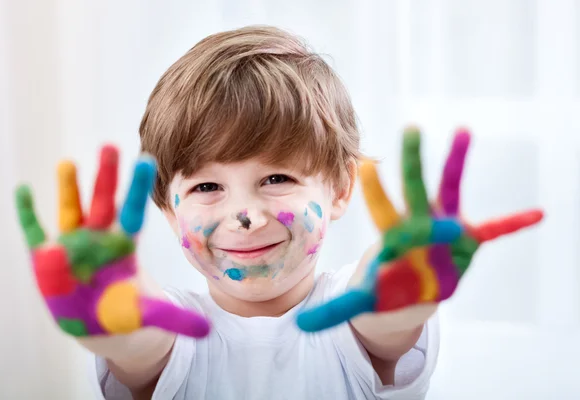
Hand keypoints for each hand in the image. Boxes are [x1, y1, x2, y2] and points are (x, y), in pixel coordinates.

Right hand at [15, 145, 209, 337]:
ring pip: (71, 211)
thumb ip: (175, 319)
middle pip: (103, 202)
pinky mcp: (46, 258)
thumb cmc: (125, 312)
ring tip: (68, 163)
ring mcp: (71, 245)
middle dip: (106, 177)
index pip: (132, 212)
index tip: (146, 159)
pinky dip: (29, 214)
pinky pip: (36, 232)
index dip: (137, 188)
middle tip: (111, 145)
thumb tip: (208, 330)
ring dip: (69, 189)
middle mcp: (99, 238)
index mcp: (124, 246)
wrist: (98, 324)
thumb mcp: (150, 315)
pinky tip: (23, 190)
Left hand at [296, 127, 543, 331]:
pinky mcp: (468, 240)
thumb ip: (336, 310)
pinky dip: (513, 223)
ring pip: (450, 190)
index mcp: (393, 236)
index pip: (381, 209)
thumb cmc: (387, 287)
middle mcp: (418, 224)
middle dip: (412, 162)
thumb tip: (298, 328)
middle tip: (411, 128)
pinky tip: (537, 213)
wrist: (413, 289)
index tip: (365, 165)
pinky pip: (494, 230)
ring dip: (456, 162)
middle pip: (413, 188)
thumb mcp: (363, 300)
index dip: (374, 189)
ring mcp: (445, 228)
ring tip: (462, 129)